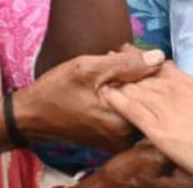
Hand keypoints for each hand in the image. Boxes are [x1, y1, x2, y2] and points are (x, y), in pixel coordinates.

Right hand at [15, 45, 164, 151]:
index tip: (129, 53)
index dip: (147, 66)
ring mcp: (120, 139)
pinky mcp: (114, 138)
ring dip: (131, 82)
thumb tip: (159, 57)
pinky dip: (123, 93)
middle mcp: (125, 136)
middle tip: (118, 56)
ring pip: (138, 103)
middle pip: (149, 98)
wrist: (33, 115)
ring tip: (111, 65)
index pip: (155, 91)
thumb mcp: (88, 69)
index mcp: (123, 121)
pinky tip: (108, 80)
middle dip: (139, 73)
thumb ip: (126, 64)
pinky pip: (128, 112)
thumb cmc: (57, 90)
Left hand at [100, 61, 192, 186]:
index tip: (131, 52)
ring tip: (101, 71)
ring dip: (117, 78)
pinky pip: (132, 109)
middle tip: (110, 55)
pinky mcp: (159, 128)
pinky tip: (105, 95)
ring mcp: (167, 107)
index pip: (161, 65)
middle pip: (144, 71)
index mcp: (192, 83)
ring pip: (135, 87)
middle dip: (126, 63)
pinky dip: (117, 100)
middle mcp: (177, 89)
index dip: (144, 58)